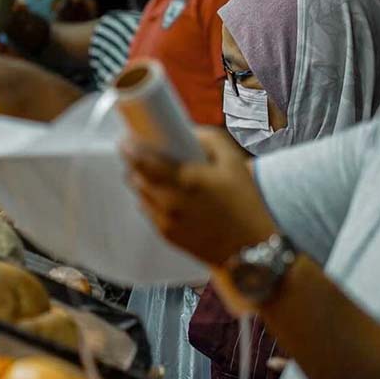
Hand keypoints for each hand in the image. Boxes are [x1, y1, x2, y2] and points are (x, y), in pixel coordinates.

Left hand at [123, 128, 276, 267]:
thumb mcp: (234, 162)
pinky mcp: (168, 236)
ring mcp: (167, 221)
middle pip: (136, 178)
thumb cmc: (246, 204)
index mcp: (186, 181)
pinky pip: (149, 213)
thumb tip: (190, 131)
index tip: (128, 141)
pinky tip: (169, 197)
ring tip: (158, 176)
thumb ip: (210, 139)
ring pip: (140, 195)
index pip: (143, 162)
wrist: (251, 247)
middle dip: (136, 165)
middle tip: (144, 156)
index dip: (130, 149)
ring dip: (143, 183)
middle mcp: (171, 203)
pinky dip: (153, 202)